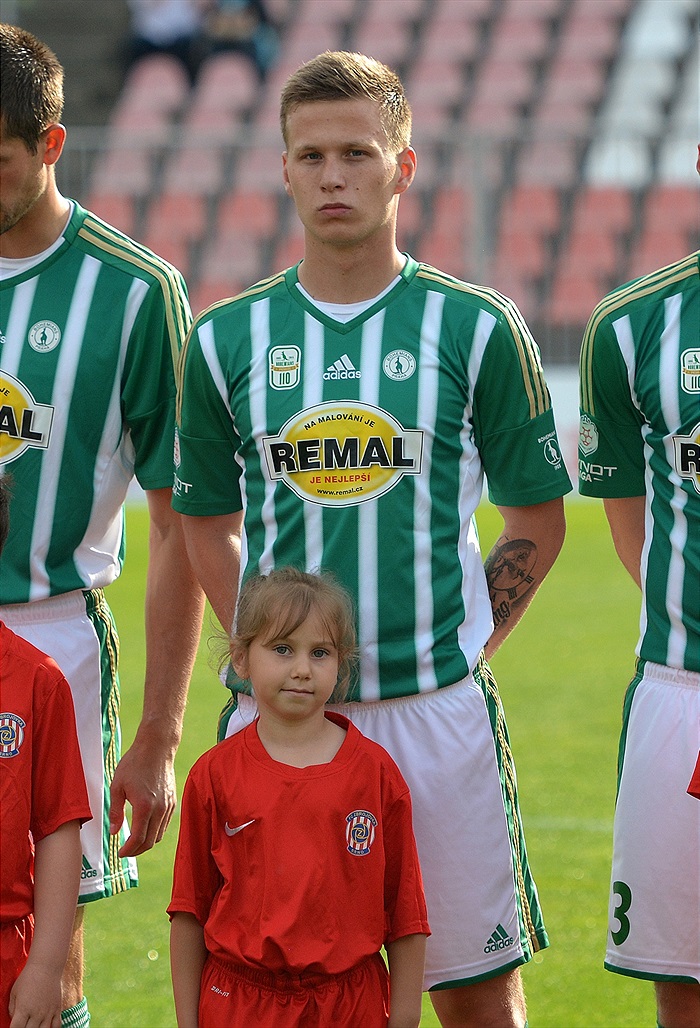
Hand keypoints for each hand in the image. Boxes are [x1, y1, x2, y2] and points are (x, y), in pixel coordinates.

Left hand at [9, 961, 61, 1027]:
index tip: (14, 1027)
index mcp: (23, 1009)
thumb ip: (12, 1009)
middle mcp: (36, 1013)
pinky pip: (57, 1026)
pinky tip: (47, 1027)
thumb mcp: (14, 992)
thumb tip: (14, 1020)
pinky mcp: (57, 1009)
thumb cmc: (28, 978)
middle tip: (24, 1025)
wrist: (46, 966)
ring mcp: (48, 1012)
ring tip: (35, 1026)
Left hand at [109, 732, 176, 856]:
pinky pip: (165, 824)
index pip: (138, 839)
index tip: (120, 853)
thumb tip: (114, 832)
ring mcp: (168, 806)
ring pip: (159, 835)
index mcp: (144, 806)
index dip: (128, 850)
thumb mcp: (117, 786)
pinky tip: (145, 827)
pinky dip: (155, 832)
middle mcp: (159, 809)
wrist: (157, 747)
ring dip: (146, 842)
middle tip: (125, 851)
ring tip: (134, 841)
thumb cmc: (135, 763)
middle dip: (136, 851)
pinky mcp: (173, 801)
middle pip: (150, 841)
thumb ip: (116, 811)